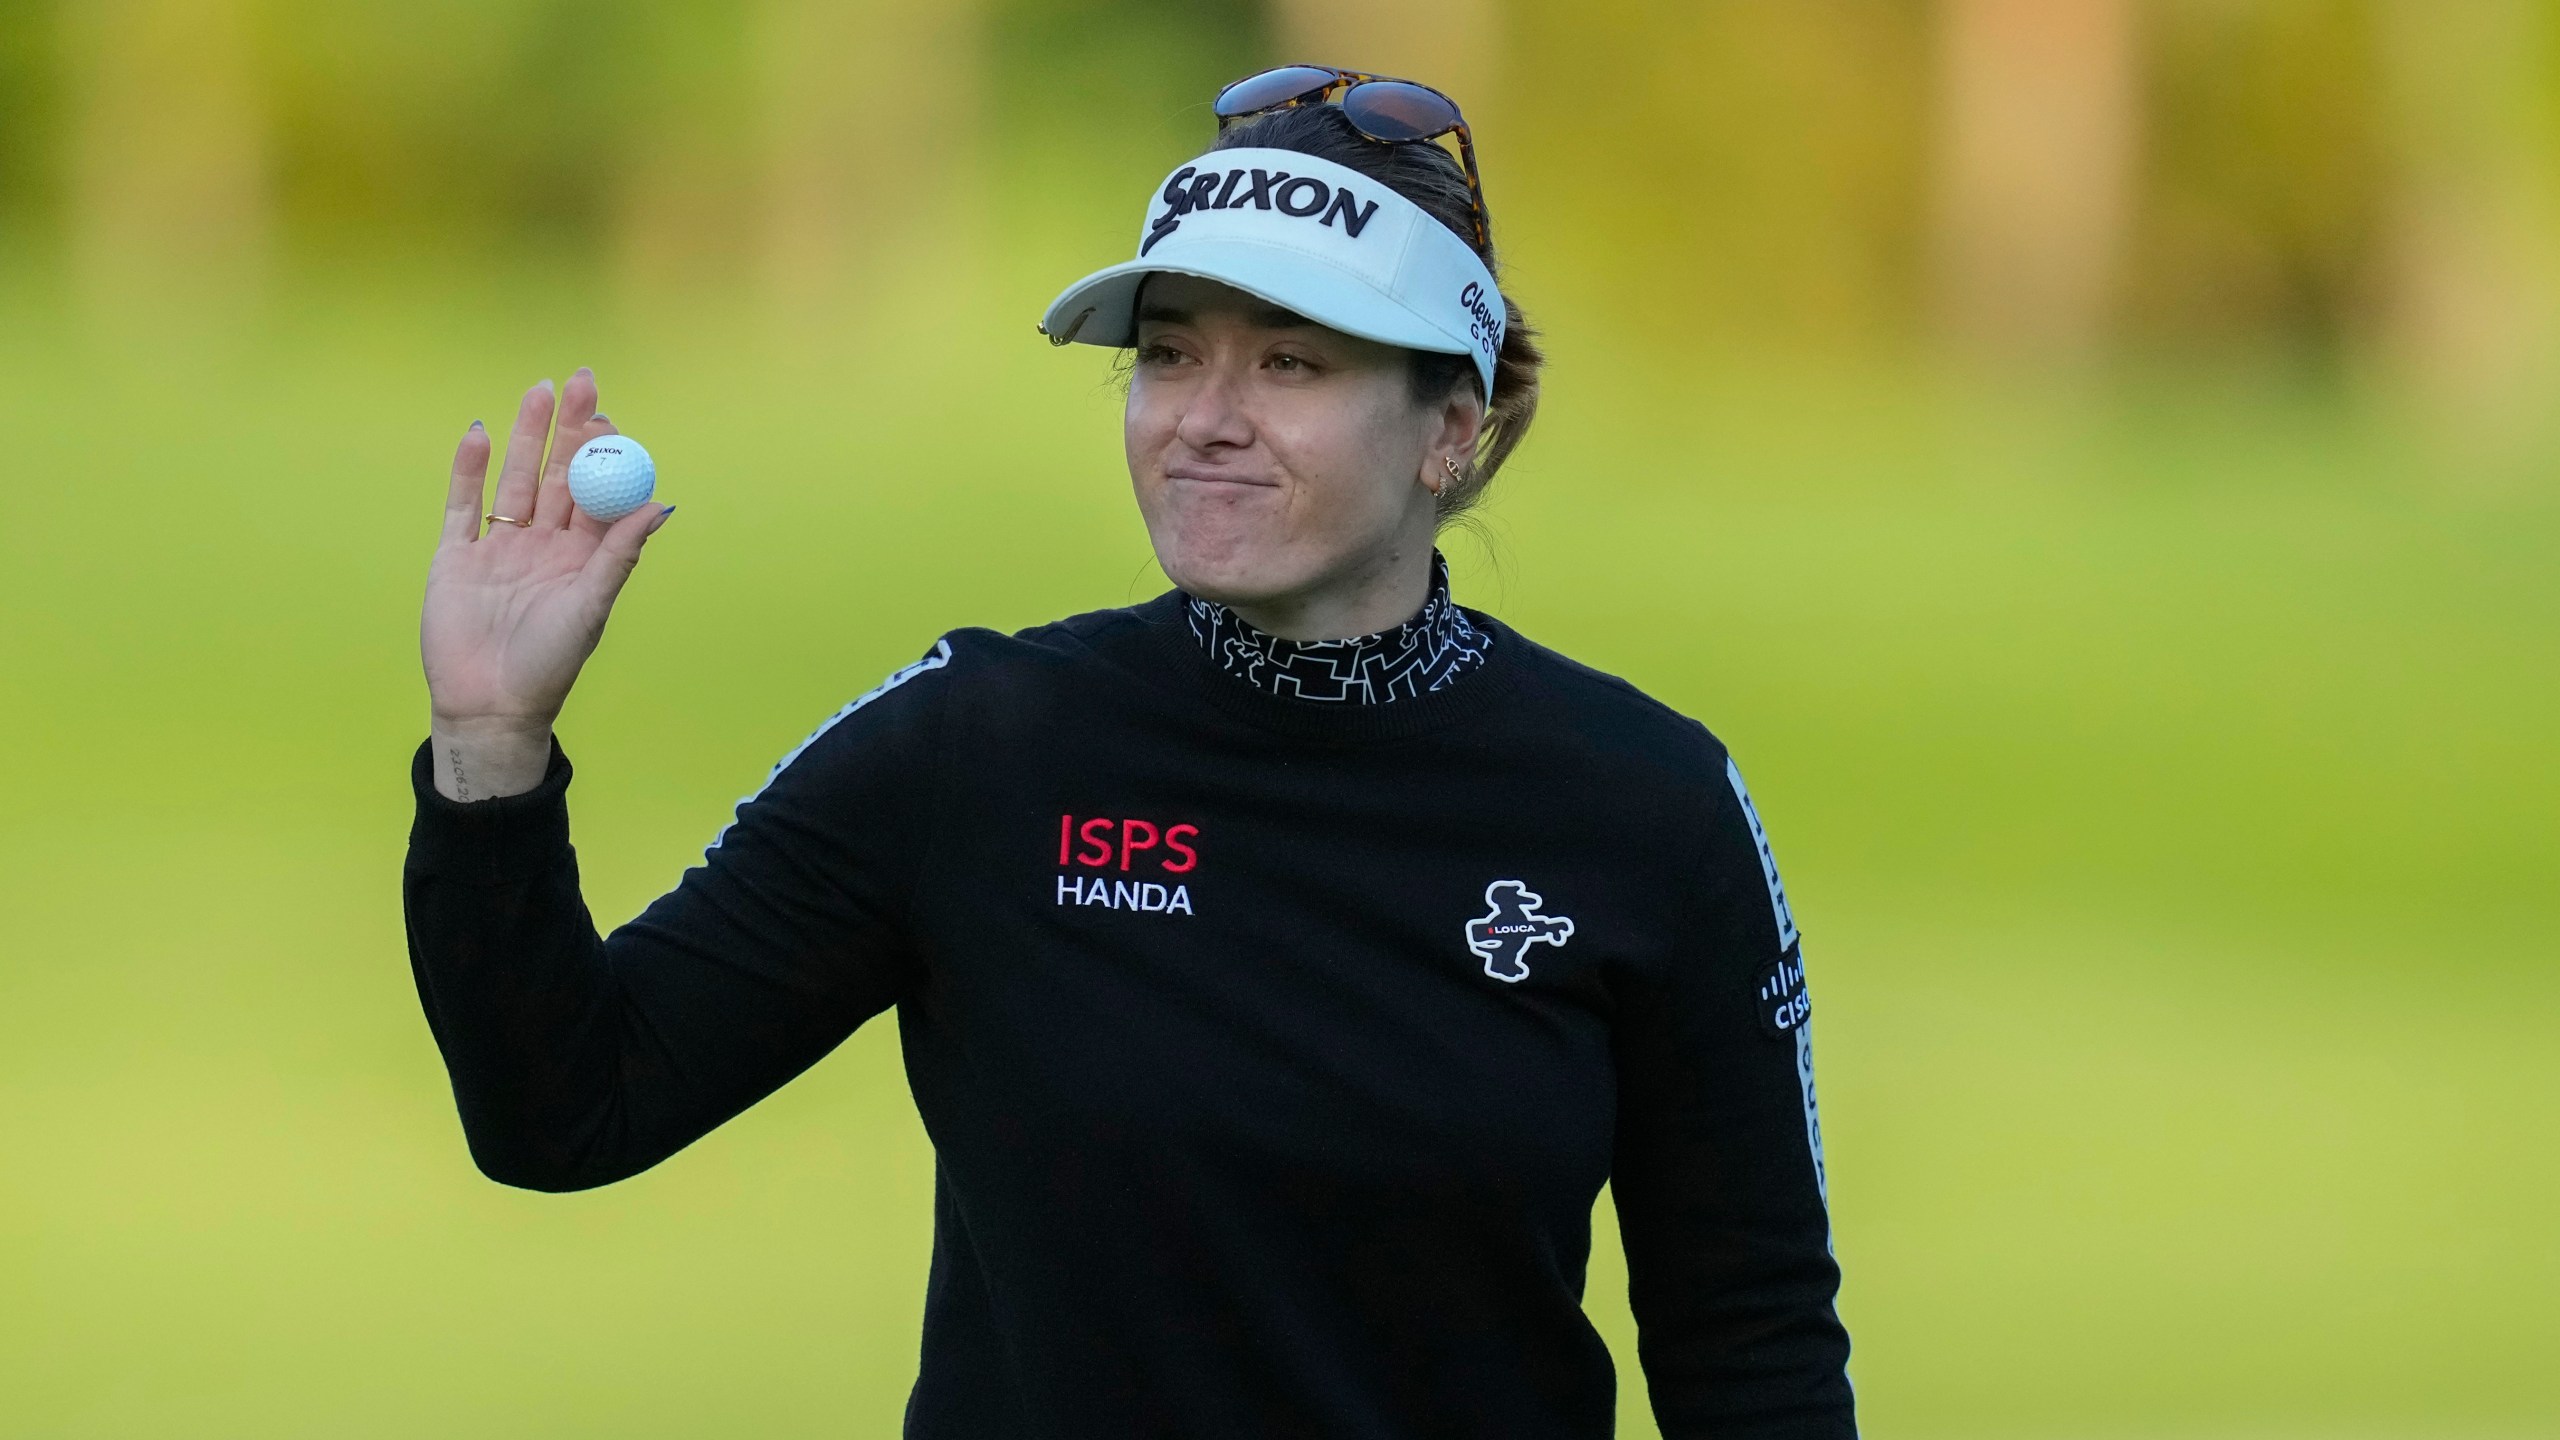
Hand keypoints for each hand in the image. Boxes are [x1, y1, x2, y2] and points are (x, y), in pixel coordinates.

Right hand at [421, 368, 672, 798]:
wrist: (490, 706)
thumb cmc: (551, 664)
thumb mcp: (592, 606)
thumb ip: (620, 554)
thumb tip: (659, 505)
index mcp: (582, 557)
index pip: (595, 493)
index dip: (602, 454)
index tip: (610, 418)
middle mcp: (543, 545)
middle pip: (556, 475)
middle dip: (567, 429)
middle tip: (579, 382)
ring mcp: (499, 548)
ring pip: (514, 480)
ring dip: (523, 437)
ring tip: (537, 392)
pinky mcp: (457, 557)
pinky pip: (464, 505)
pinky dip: (469, 470)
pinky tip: (479, 433)